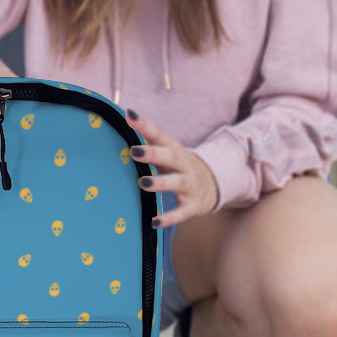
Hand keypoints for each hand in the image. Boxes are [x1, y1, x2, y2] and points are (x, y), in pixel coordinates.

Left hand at [126, 108, 219, 227]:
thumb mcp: (166, 151)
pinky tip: (154, 222)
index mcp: (173, 149)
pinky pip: (181, 213)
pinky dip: (169, 218)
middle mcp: (183, 165)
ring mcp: (190, 185)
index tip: (129, 115)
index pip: (158, 134)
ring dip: (160, 183)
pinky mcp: (193, 205)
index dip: (144, 125)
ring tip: (143, 182)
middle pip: (170, 156)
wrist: (213, 184)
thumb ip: (147, 139)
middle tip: (134, 151)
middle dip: (153, 153)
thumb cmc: (177, 165)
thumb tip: (123, 118)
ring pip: (177, 183)